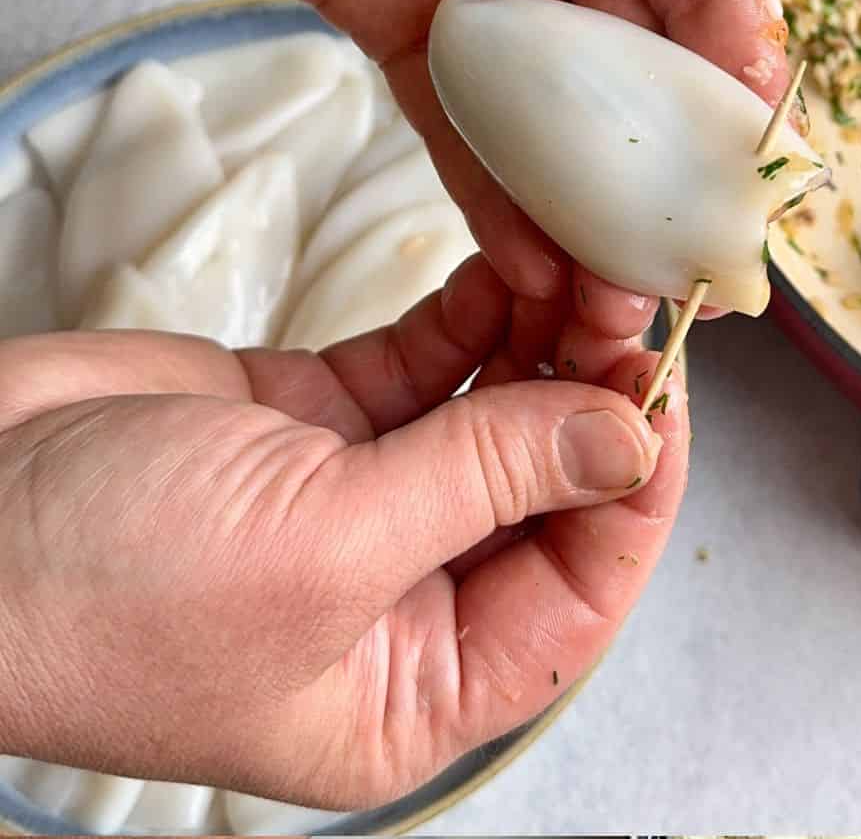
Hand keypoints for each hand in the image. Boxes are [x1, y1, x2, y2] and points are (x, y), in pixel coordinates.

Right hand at [0, 255, 686, 807]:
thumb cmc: (106, 591)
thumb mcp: (323, 549)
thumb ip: (483, 482)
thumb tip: (626, 437)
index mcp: (410, 686)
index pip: (575, 591)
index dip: (635, 485)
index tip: (668, 384)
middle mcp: (397, 597)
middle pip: (542, 489)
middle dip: (593, 392)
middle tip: (629, 293)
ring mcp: (356, 496)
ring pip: (491, 413)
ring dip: (543, 339)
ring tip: (583, 260)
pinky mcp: (312, 418)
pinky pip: (423, 363)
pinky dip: (471, 314)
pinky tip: (510, 266)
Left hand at [104, 0, 788, 341]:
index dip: (740, 58)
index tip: (754, 149)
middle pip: (652, 64)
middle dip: (676, 164)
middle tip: (692, 260)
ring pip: (566, 114)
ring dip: (594, 204)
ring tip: (614, 297)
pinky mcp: (410, 22)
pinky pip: (463, 123)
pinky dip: (499, 195)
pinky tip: (530, 265)